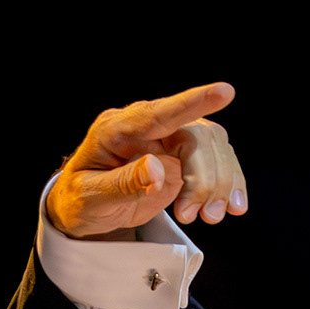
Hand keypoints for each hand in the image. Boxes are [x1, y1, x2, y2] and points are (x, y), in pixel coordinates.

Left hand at [45, 82, 246, 238]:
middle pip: (194, 136)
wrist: (83, 210)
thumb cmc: (81, 199)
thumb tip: (156, 169)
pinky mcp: (183, 158)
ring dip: (220, 183)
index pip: (156, 114)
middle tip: (196, 214)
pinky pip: (216, 163)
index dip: (191, 103)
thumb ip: (122, 183)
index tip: (224, 92)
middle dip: (206, 176)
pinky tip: (228, 206)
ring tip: (211, 216)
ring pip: (212, 147)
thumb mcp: (91, 197)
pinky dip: (226, 185)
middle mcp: (146, 127)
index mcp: (116, 130)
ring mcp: (168, 140)